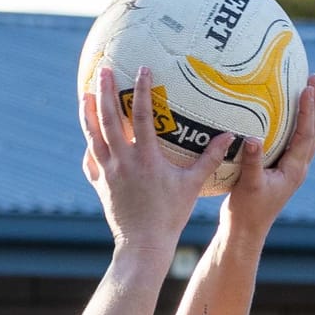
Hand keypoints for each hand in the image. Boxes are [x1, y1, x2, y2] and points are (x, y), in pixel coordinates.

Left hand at [82, 64, 216, 257]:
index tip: (141, 68)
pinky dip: (89, 147)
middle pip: (109, 120)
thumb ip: (210, 159)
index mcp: (146, 158)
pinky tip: (89, 138)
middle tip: (103, 70)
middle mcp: (123, 162)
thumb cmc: (170, 216)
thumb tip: (230, 136)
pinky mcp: (100, 185)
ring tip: (85, 94)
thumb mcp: (193, 185)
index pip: (143, 116)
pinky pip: (91, 161)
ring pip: (93, 137)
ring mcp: (108, 173)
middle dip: (105, 92)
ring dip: (88, 113)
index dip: (142, 90)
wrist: (143, 245)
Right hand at [213, 75, 314, 244]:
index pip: (306, 134)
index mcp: (294, 170)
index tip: (308, 87)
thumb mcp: (248, 185)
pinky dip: (296, 122)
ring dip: (310, 111)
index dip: (308, 110)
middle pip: (314, 130)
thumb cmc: (245, 211)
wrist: (245, 231)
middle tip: (314, 78)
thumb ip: (251, 162)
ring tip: (307, 88)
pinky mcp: (283, 169)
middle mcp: (298, 167)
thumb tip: (252, 138)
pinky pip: (295, 139)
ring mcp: (292, 168)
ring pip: (307, 134)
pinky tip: (286, 111)